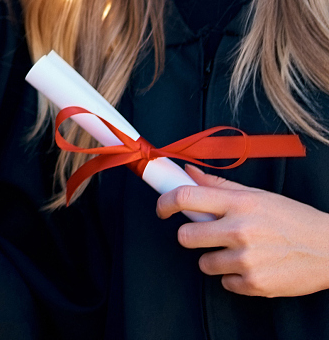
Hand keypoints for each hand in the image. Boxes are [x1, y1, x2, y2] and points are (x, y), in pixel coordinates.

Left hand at [157, 164, 328, 295]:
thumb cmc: (293, 219)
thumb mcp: (259, 196)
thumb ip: (219, 185)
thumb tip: (186, 171)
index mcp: (239, 204)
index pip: (185, 198)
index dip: (164, 203)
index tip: (162, 209)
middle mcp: (240, 230)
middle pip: (185, 236)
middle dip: (191, 237)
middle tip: (207, 236)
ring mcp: (247, 260)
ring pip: (204, 263)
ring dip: (215, 259)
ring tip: (240, 252)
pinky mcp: (255, 284)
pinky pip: (225, 283)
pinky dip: (235, 278)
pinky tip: (253, 267)